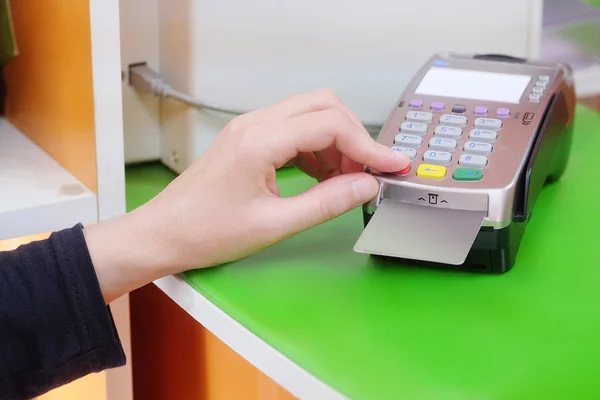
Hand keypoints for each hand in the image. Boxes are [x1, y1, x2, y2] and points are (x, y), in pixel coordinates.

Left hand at [84, 89, 408, 302]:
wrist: (162, 234)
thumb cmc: (207, 232)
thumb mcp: (274, 224)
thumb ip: (326, 203)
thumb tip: (367, 187)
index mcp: (260, 140)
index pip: (330, 124)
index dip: (368, 145)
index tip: (392, 166)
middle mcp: (256, 123)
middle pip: (323, 105)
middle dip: (354, 135)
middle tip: (369, 171)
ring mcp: (250, 128)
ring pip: (309, 114)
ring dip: (336, 141)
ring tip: (347, 179)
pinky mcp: (248, 139)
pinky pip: (294, 130)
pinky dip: (317, 148)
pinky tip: (323, 176)